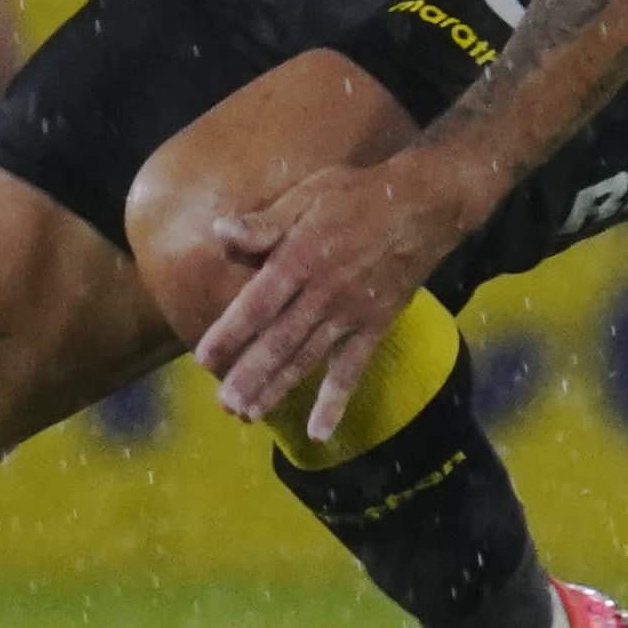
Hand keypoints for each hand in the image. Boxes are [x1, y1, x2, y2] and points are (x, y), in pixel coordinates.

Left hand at [194, 150, 493, 436]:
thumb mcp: (309, 194)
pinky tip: (320, 433)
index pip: (257, 303)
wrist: (424, 205)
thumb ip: (266, 222)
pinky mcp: (374, 326)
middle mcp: (322, 292)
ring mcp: (350, 314)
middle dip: (249, 375)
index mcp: (300, 258)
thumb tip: (220, 231)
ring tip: (249, 416)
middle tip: (224, 405)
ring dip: (278, 389)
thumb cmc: (359, 195)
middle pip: (279, 341)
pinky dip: (336, 401)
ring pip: (307, 358)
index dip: (230, 333)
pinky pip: (352, 369)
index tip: (203, 359)